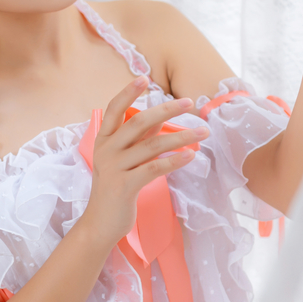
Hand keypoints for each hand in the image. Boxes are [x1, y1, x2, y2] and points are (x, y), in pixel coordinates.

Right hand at [81, 77, 206, 249]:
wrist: (100, 224)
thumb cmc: (114, 189)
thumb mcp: (122, 160)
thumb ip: (137, 139)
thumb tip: (159, 118)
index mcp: (103, 140)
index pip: (113, 109)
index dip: (128, 92)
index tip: (144, 78)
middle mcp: (106, 150)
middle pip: (139, 122)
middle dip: (166, 109)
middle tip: (190, 102)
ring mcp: (114, 168)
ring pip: (152, 145)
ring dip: (181, 136)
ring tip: (202, 131)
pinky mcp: (125, 186)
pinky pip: (155, 168)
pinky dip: (175, 160)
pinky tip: (191, 155)